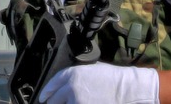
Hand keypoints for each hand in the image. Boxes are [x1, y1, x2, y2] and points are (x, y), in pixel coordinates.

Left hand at [38, 63, 158, 103]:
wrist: (127, 89)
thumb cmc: (111, 78)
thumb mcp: (89, 70)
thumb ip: (74, 77)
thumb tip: (65, 86)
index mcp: (71, 74)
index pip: (52, 85)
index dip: (46, 92)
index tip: (43, 97)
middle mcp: (70, 88)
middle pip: (54, 100)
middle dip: (53, 102)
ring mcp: (76, 102)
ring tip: (68, 103)